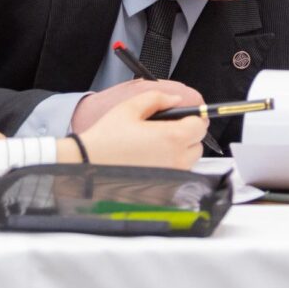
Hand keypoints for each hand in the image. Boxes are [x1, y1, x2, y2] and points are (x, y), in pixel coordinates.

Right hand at [76, 88, 207, 170]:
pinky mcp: (163, 189)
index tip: (184, 117)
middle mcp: (176, 159)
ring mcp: (170, 177)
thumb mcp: (130, 108)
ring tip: (157, 145)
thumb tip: (176, 99)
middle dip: (187, 135)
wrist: (88, 165)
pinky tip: (151, 160)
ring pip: (188, 161)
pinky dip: (170, 167)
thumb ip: (157, 98)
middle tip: (167, 130)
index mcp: (172, 137)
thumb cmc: (106, 139)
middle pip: (197, 145)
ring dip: (180, 152)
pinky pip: (176, 175)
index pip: (200, 126)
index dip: (193, 118)